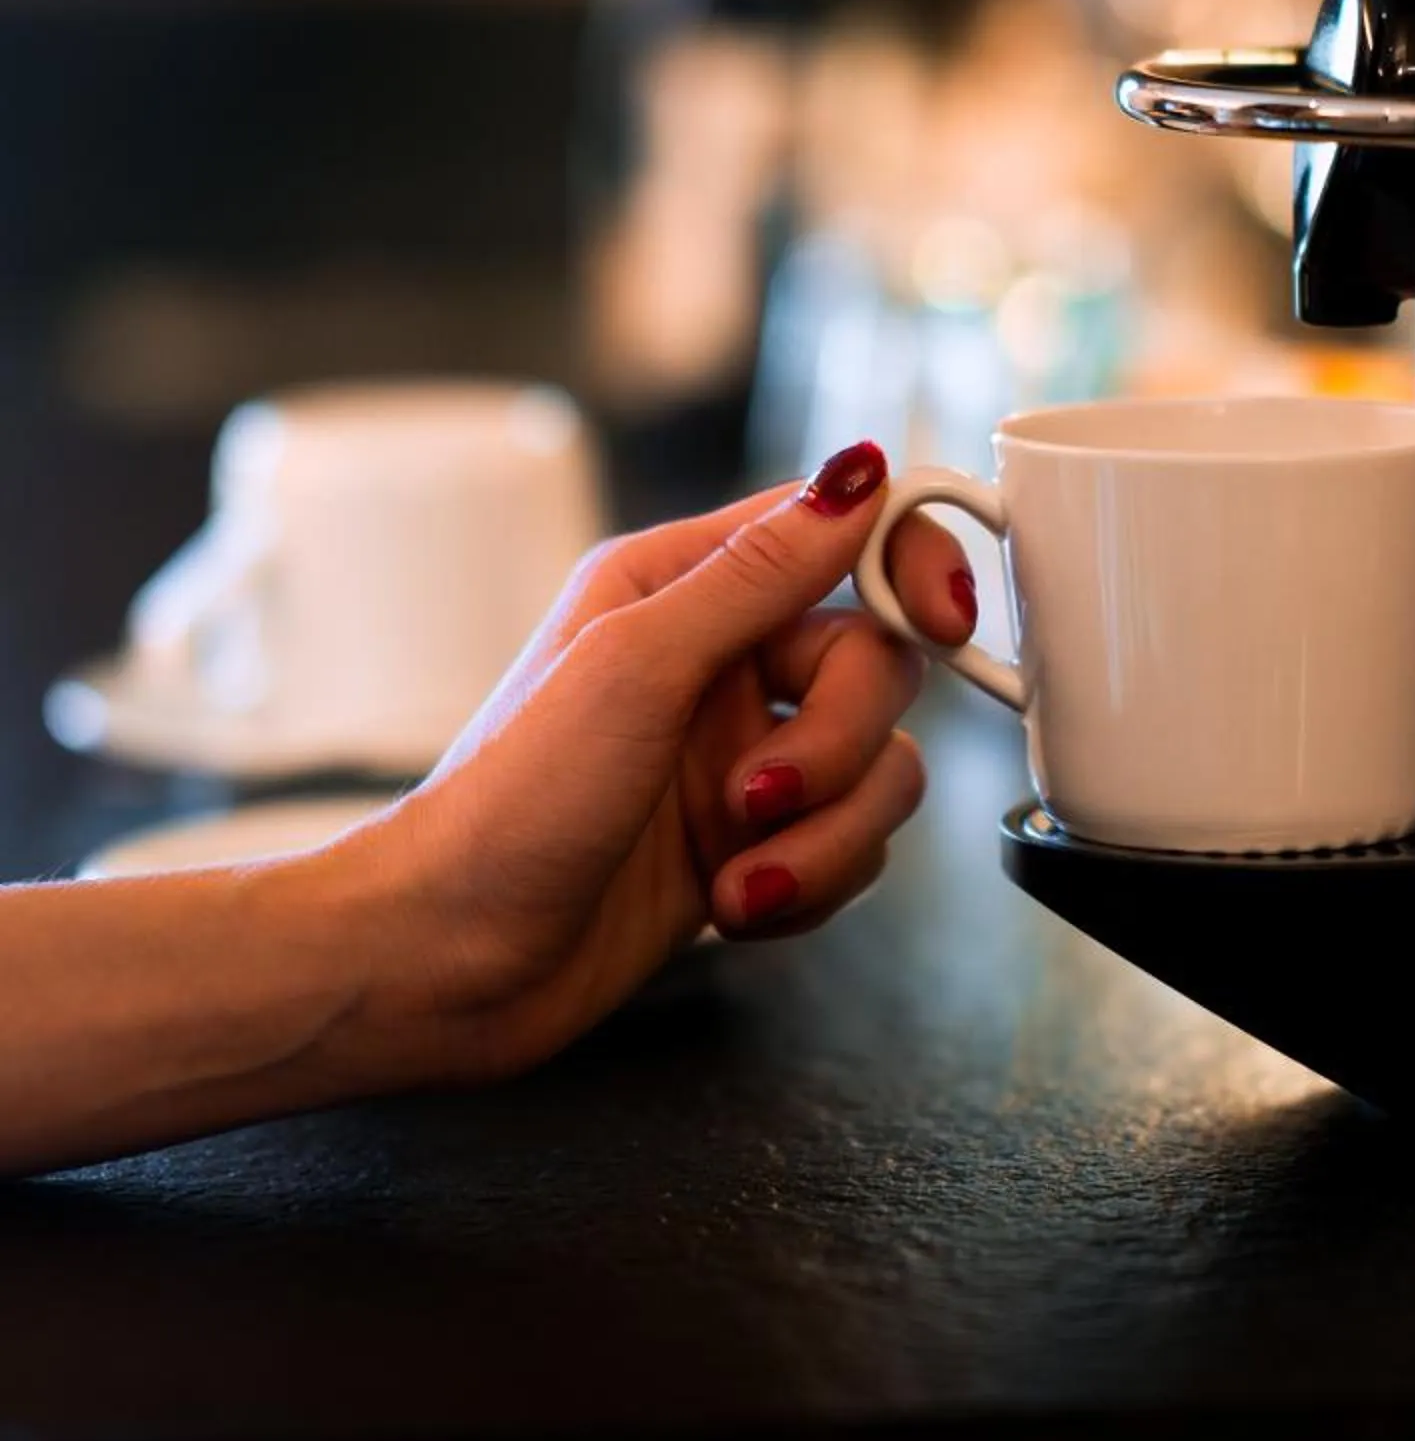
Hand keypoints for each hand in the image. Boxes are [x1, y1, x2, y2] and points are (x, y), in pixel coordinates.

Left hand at [365, 440, 972, 1084]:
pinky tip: (731, 906)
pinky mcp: (753, 844)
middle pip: (878, 664)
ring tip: (735, 877)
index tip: (941, 619)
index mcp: (679, 586)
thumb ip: (758, 573)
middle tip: (761, 795)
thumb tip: (856, 475)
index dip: (911, 564)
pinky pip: (851, 847)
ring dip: (823, 836)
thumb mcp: (635, 667)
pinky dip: (807, 884)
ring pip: (879, 770)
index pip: (841, 534)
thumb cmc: (506, 807)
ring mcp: (741, 757)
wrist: (448, 965)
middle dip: (840, 746)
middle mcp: (719, 663)